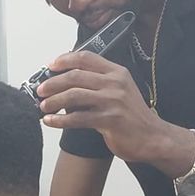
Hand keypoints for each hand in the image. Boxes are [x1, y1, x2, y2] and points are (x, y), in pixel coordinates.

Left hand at [38, 51, 192, 170]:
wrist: (153, 138)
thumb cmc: (133, 118)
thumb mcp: (119, 93)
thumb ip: (97, 86)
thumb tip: (67, 87)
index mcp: (117, 73)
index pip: (86, 57)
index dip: (65, 59)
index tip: (50, 66)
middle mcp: (115, 83)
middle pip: (76, 75)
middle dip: (53, 82)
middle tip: (41, 90)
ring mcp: (113, 101)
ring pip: (74, 95)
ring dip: (53, 100)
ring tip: (42, 106)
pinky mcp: (110, 120)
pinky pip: (78, 118)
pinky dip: (60, 119)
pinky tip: (50, 120)